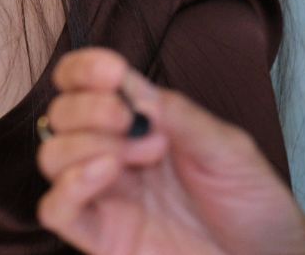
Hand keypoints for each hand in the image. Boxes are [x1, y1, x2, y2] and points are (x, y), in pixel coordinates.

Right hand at [36, 48, 304, 254]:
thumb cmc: (254, 204)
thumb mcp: (229, 149)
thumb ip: (181, 116)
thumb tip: (133, 87)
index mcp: (142, 123)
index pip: (86, 83)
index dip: (84, 68)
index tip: (111, 71)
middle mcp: (114, 154)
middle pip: (60, 115)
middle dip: (87, 107)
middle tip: (129, 120)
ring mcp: (105, 196)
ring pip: (51, 155)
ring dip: (81, 144)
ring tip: (131, 157)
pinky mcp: (102, 236)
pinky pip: (54, 211)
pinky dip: (67, 187)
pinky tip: (104, 175)